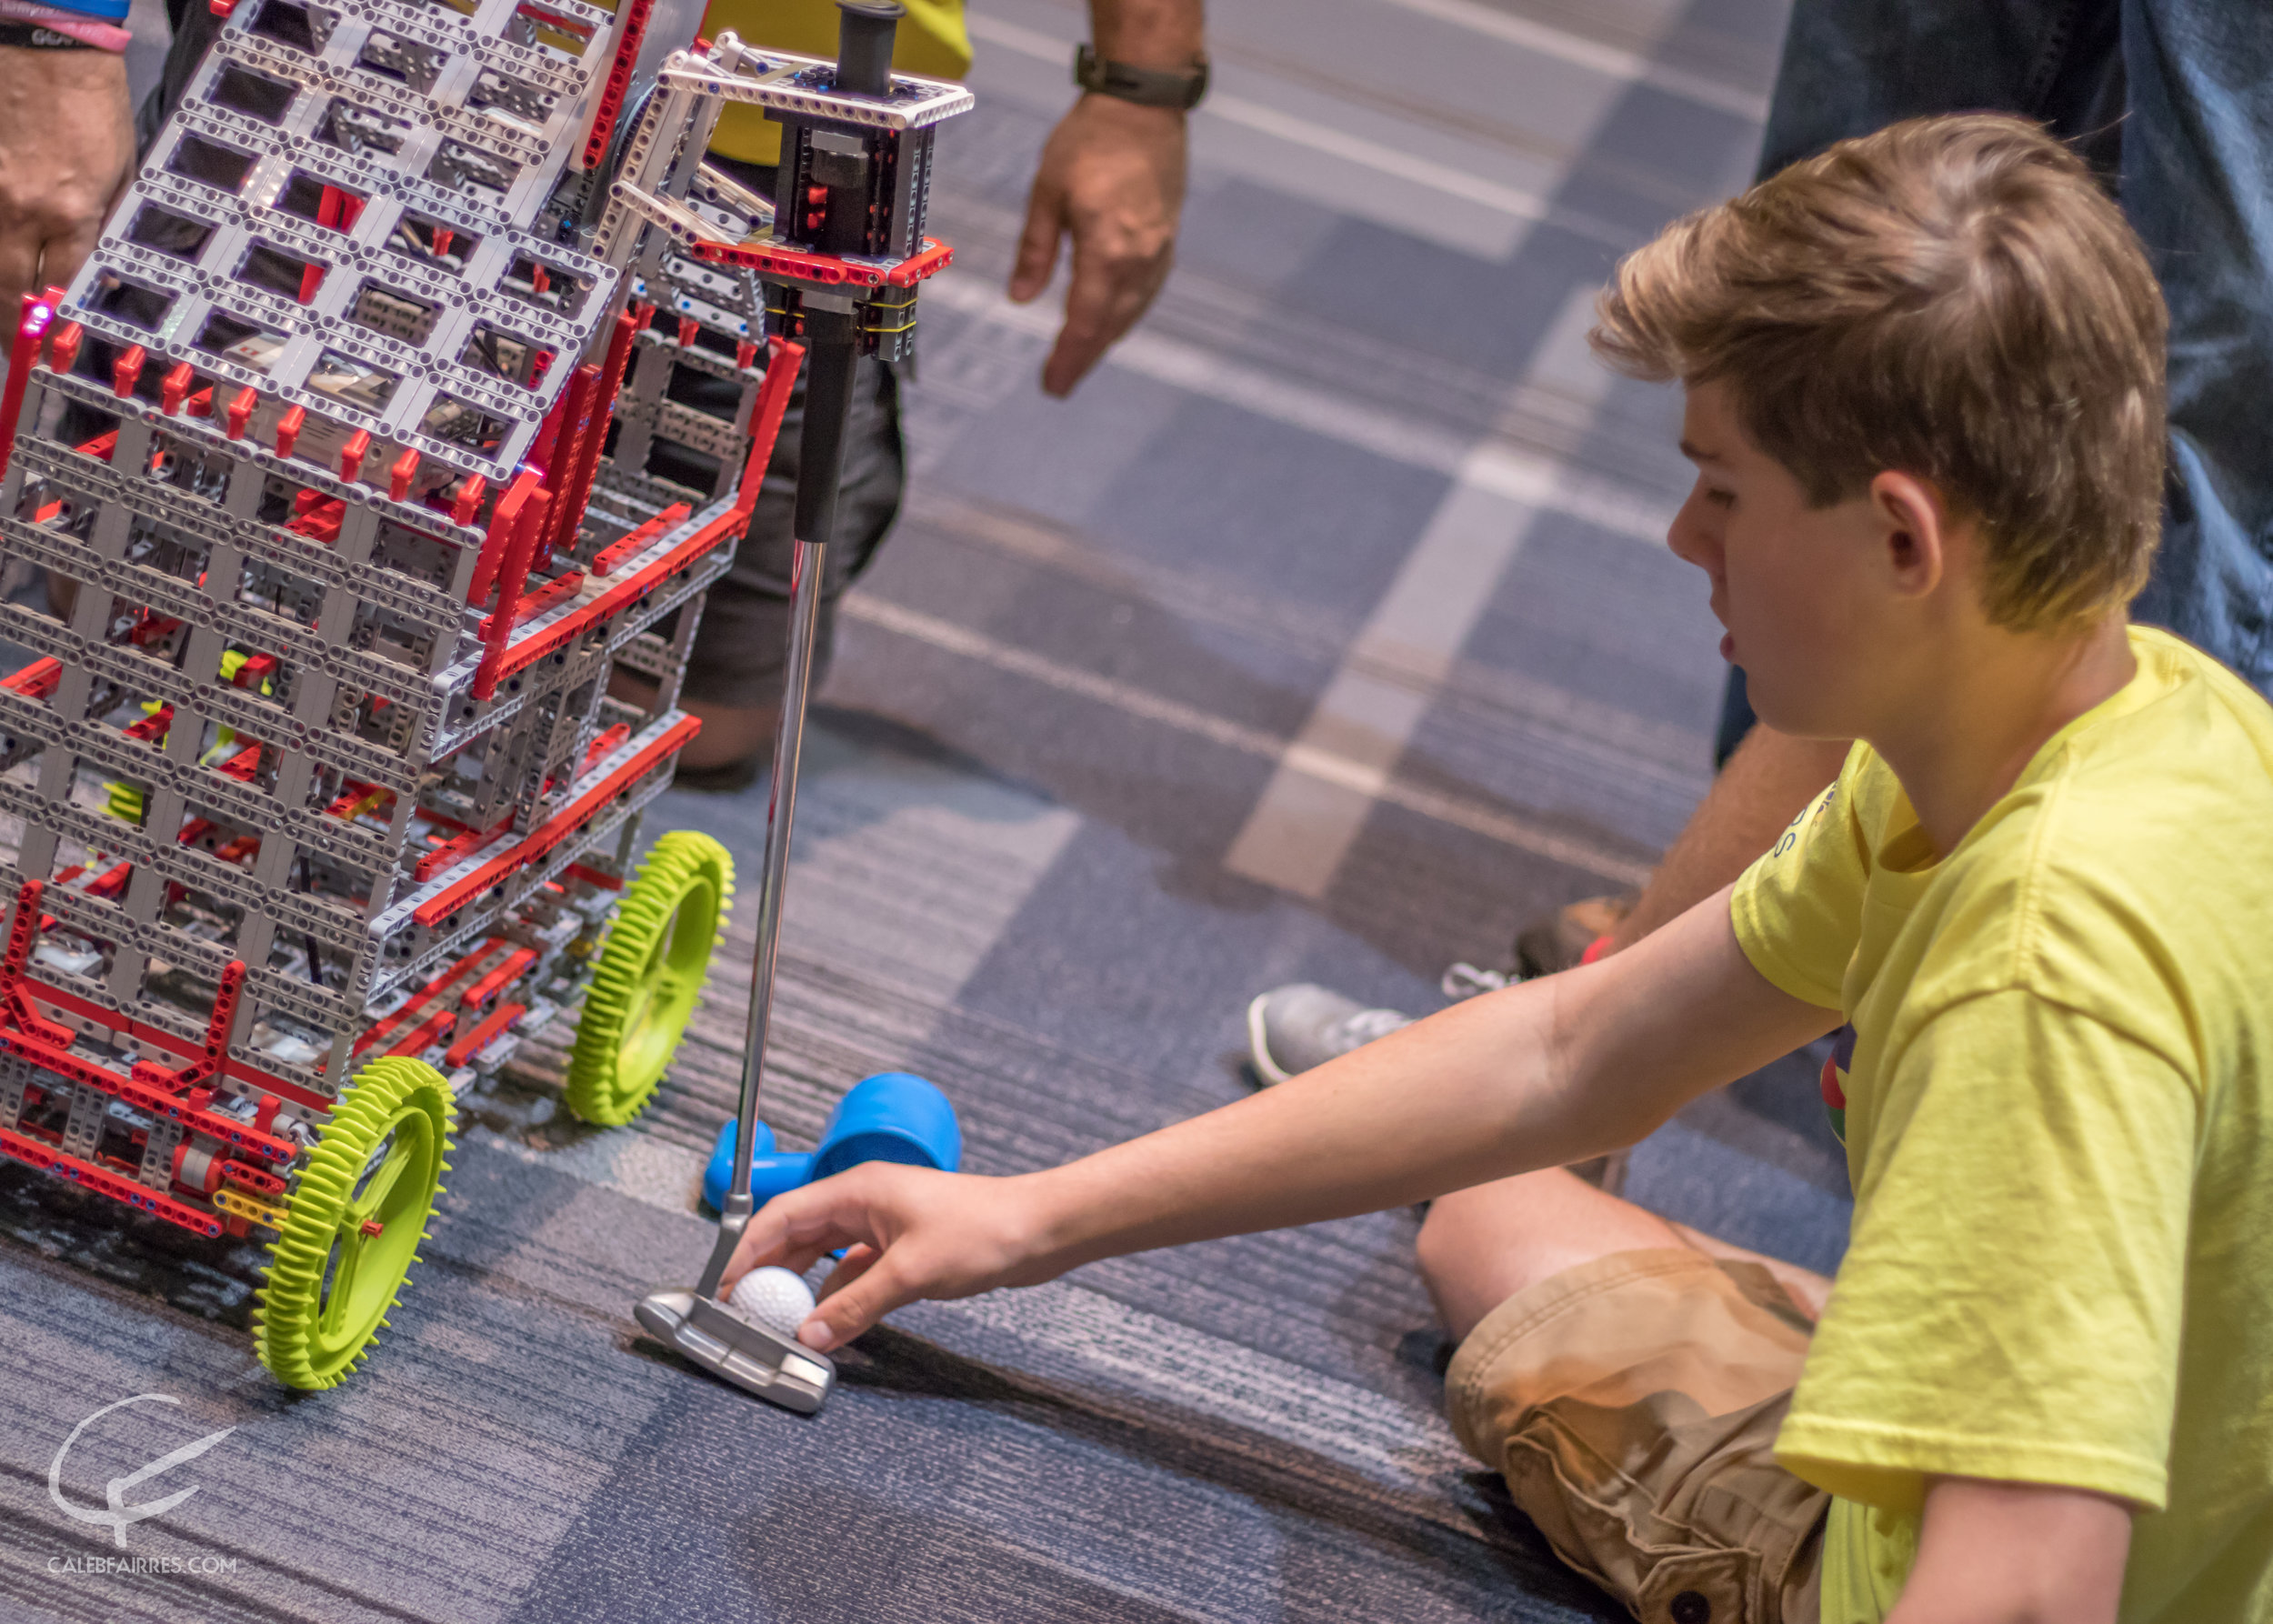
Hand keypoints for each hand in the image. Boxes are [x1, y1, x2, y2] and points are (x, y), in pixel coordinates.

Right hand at [0, 47, 134, 321]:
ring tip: (1, 328)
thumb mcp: (122, 172)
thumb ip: (111, 227)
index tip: (58, 348)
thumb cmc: (91, 106)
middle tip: (18, 351)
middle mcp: (21, 210)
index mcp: (71, 212)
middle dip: (13, 330)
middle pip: (9, 291)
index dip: (59, 326)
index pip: (64, 289)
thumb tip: (107, 276)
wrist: (41, 46)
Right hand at [719, 1163, 1062, 1351]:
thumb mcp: (911, 1274)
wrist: (1039, 1230)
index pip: (783, 1215)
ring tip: (781, 1322)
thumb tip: (809, 1335)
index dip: (747, 1250)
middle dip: (769, 1271)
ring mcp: (884, 1224)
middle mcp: (865, 1201)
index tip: (725, 1286)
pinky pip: (854, 1270)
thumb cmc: (984, 1230)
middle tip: (745, 1310)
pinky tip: (829, 1322)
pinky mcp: (903, 1247)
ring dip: (804, 1287)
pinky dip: (838, 1295)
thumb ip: (855, 1306)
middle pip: (798, 1234)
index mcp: (858, 1188)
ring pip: (826, 1254)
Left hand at [1009, 93, 1185, 396]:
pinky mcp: (1167, 240)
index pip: (1085, 321)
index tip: (1052, 385)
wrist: (1144, 106)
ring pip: (1132, 312)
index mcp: (1108, 250)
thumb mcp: (1047, 192)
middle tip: (1060, 382)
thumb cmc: (1091, 140)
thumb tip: (1021, 299)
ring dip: (1106, 339)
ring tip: (1081, 357)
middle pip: (1110, 326)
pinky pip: (1147, 292)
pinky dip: (1127, 314)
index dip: (1067, 358)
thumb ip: (1036, 250)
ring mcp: (1159, 252)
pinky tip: (1113, 320)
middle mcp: (1140, 259)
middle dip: (1084, 357)